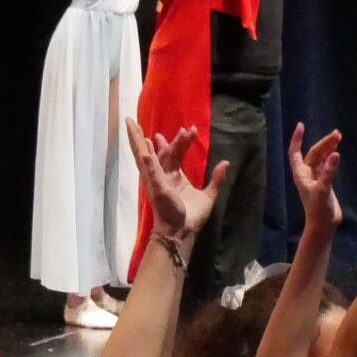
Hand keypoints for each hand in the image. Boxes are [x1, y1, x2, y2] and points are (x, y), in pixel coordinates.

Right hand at [129, 120, 228, 240]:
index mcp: (173, 177)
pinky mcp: (158, 188)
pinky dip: (148, 162)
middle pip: (160, 152)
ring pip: (145, 156)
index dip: (182, 142)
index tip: (190, 130)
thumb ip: (216, 179)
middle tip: (164, 123)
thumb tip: (225, 162)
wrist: (183, 233)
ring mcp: (157, 181)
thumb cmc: (191, 217)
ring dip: (138, 141)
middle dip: (162, 137)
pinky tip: (145, 151)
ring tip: (130, 124)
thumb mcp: (208, 196)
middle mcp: (162, 176)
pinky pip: (151, 173)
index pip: (175, 154)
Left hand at [287, 124, 343, 231]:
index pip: (295, 152)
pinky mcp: (324, 182)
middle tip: (337, 134)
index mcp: (301, 174)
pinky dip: (331, 157)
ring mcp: (315, 177)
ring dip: (328, 148)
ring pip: (320, 158)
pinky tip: (336, 151)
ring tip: (339, 137)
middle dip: (324, 142)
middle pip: (313, 153)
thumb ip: (329, 172)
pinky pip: (326, 164)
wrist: (324, 225)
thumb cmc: (319, 210)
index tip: (301, 125)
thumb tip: (335, 154)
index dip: (297, 138)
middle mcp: (306, 174)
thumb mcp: (323, 190)